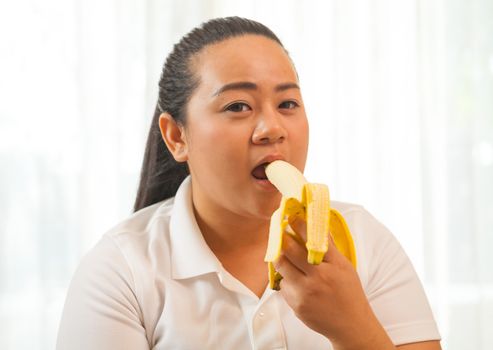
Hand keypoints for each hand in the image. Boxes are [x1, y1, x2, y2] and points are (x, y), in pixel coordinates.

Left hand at [273, 217, 393, 349]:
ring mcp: (305, 293)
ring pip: (282, 269)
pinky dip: (286, 280)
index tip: (291, 218)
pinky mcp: (296, 306)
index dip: (299, 226)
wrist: (351, 325)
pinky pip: (284, 287)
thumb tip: (318, 227)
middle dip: (282, 240)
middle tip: (280, 233)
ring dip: (281, 260)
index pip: (312, 239)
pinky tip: (294, 279)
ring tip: (284, 255)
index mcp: (333, 265)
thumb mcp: (344, 266)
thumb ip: (329, 248)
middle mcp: (318, 278)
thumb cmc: (349, 292)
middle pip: (290, 252)